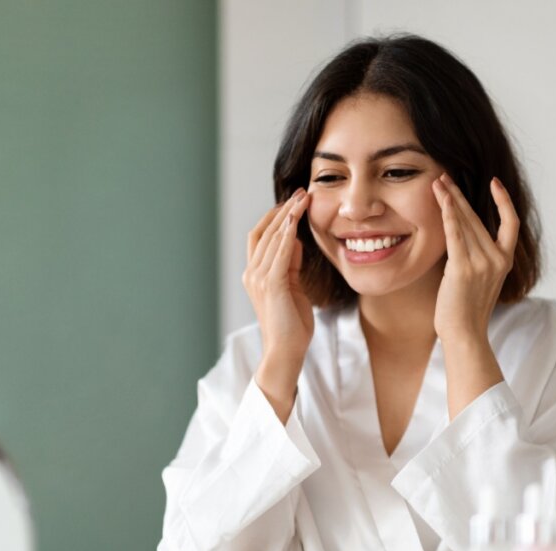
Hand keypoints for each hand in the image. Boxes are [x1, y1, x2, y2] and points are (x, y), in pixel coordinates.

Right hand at [242, 188, 312, 420]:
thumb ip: (291, 264)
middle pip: (264, 231)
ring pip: (272, 238)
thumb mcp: (292, 287)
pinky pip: (280, 252)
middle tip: (301, 192)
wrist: (286, 352)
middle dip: (283, 209)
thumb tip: (296, 241)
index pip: (261, 236)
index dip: (275, 216)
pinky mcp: (272, 285)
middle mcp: (252, 274)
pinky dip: (288, 234)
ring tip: (303, 199)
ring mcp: (259, 279)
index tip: (294, 201)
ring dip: (288, 216)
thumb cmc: (292, 325)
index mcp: (255, 275)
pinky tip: (297, 220)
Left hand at [431, 174, 519, 344]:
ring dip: (450, 200)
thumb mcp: (479, 281)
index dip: (504, 201)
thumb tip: (461, 239)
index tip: (495, 183)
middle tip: (445, 177)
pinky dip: (450, 215)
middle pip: (479, 218)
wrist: (464, 334)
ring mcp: (482, 263)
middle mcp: (497, 259)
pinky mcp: (464, 268)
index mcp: (505, 262)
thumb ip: (477, 258)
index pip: (512, 223)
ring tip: (437, 183)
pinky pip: (456, 235)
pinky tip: (444, 201)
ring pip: (465, 223)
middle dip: (460, 195)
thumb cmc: (465, 311)